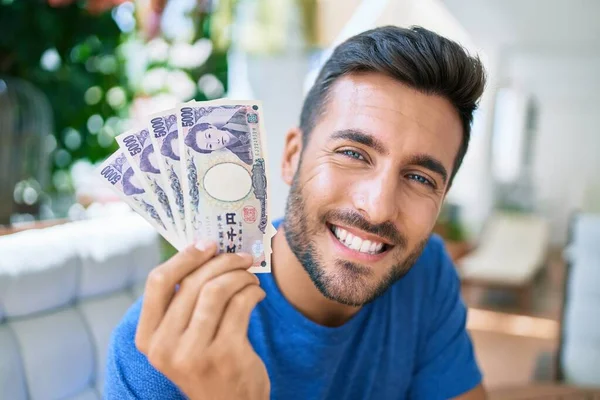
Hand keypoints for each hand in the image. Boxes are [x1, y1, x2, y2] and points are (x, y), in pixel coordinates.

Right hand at [135, 240, 269, 399]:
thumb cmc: (205, 363)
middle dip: (222, 261)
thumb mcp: (180, 340)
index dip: (184, 257)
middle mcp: (166, 347)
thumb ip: (182, 304)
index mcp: (148, 339)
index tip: (208, 244)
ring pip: (217, 289)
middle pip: (193, 282)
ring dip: (240, 275)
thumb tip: (203, 251)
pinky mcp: (226, 354)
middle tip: (241, 256)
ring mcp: (195, 353)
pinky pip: (241, 304)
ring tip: (250, 276)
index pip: (158, 282)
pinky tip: (257, 294)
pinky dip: (253, 292)